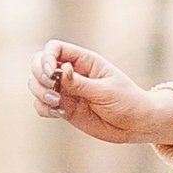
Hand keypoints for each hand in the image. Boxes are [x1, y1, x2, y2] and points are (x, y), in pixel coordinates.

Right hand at [29, 43, 172, 148]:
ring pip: (37, 85)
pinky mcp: (64, 108)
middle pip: (39, 64)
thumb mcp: (105, 91)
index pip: (54, 48)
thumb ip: (80, 83)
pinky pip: (42, 105)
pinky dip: (43, 108)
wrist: (136, 124)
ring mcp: (66, 91)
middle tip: (53, 92)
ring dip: (40, 94)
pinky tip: (58, 113)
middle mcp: (72, 74)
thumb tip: (60, 70)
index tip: (51, 74)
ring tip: (58, 104)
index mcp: (85, 61)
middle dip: (39, 76)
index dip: (46, 58)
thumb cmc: (127, 102)